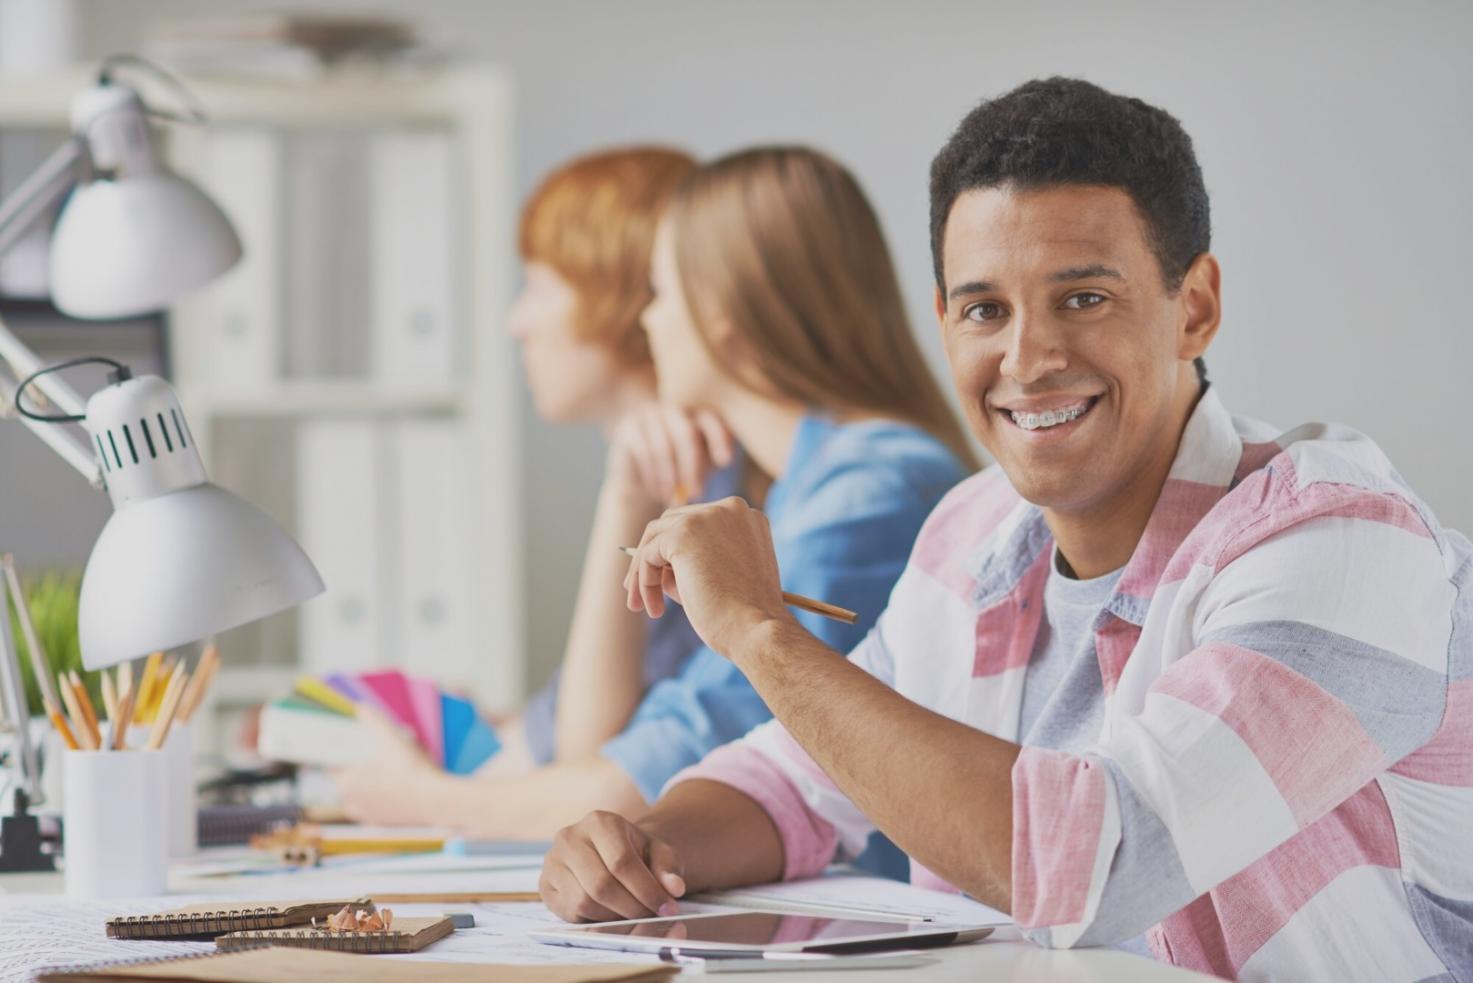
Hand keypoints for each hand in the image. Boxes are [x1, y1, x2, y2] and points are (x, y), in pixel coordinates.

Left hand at [331, 709, 440, 824]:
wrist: (435, 801)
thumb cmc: (410, 770)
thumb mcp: (391, 737)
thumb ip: (373, 720)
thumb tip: (361, 708)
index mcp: (346, 783)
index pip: (331, 764)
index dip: (341, 752)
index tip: (349, 745)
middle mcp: (351, 802)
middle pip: (347, 778)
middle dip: (358, 765)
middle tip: (375, 754)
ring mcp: (366, 815)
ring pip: (360, 794)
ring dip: (368, 783)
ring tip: (387, 770)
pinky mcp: (380, 824)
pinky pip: (373, 807)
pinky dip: (380, 798)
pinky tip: (394, 787)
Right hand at [540, 810, 686, 921]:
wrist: (610, 851)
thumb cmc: (636, 851)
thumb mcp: (658, 852)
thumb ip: (668, 867)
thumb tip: (674, 888)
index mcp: (600, 821)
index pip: (621, 861)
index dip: (646, 890)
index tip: (666, 907)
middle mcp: (570, 837)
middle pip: (601, 884)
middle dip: (632, 907)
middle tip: (651, 916)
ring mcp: (553, 861)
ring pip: (584, 901)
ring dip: (614, 916)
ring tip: (633, 913)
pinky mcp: (546, 885)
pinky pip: (570, 912)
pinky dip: (595, 919)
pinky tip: (611, 912)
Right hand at [607, 405, 733, 510]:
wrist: (636, 459)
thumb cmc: (677, 465)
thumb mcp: (697, 463)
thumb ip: (709, 462)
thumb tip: (721, 464)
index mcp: (697, 415)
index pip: (711, 422)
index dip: (720, 439)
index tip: (725, 462)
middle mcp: (674, 411)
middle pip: (687, 434)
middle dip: (694, 467)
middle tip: (697, 494)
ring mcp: (650, 417)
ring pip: (664, 448)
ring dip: (671, 479)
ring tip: (674, 500)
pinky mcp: (629, 430)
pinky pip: (644, 454)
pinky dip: (654, 479)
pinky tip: (658, 493)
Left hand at [623, 497, 795, 658]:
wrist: (757, 630)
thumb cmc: (745, 616)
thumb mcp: (726, 578)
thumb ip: (699, 561)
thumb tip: (656, 565)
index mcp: (746, 517)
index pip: (698, 523)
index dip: (676, 552)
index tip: (665, 581)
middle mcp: (729, 508)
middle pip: (672, 522)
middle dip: (653, 556)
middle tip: (639, 592)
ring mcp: (706, 517)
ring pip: (656, 537)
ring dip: (644, 572)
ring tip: (642, 606)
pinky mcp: (684, 533)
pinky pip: (649, 554)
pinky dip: (644, 581)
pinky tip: (654, 608)